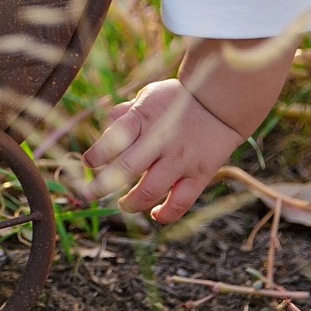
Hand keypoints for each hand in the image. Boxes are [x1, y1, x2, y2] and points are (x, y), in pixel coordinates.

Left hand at [78, 79, 241, 223]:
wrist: (221, 103)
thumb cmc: (177, 99)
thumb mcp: (148, 96)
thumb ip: (125, 113)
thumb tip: (105, 127)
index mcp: (143, 118)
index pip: (112, 140)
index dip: (96, 155)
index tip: (89, 162)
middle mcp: (159, 140)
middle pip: (125, 169)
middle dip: (101, 186)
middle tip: (89, 194)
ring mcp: (180, 159)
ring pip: (150, 190)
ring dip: (131, 203)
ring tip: (124, 204)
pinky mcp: (199, 175)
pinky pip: (181, 202)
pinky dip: (166, 214)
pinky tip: (156, 215)